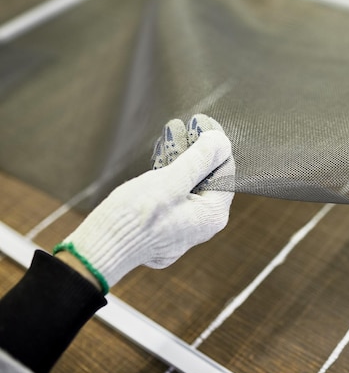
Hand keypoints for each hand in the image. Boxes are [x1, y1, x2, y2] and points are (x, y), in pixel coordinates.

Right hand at [58, 115, 234, 290]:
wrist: (99, 250)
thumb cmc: (135, 218)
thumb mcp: (170, 182)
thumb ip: (199, 161)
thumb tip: (221, 142)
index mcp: (212, 215)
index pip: (225, 171)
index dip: (213, 144)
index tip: (199, 122)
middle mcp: (203, 224)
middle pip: (207, 178)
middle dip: (194, 150)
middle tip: (182, 126)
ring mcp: (184, 228)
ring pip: (189, 186)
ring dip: (180, 160)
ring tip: (169, 134)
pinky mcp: (166, 228)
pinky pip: (175, 197)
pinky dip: (169, 176)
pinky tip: (159, 158)